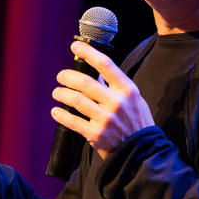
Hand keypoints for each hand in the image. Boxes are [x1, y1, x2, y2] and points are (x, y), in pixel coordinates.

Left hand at [51, 41, 153, 158]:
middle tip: (61, 76)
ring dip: (61, 93)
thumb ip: (115, 85)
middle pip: (84, 82)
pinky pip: (72, 121)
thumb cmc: (136, 122)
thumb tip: (94, 70)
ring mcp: (106, 119)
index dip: (88, 53)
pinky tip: (56, 111)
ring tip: (57, 92)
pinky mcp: (96, 135)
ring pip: (75, 100)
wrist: (142, 152)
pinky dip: (60, 114)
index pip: (105, 65)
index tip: (75, 46)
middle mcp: (117, 103)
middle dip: (67, 76)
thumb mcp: (133, 99)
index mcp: (127, 90)